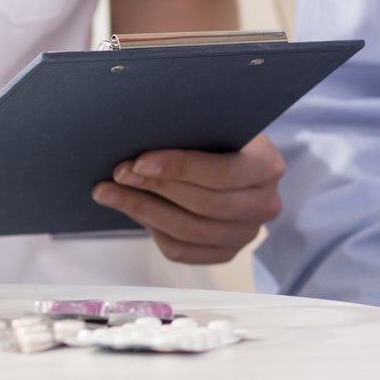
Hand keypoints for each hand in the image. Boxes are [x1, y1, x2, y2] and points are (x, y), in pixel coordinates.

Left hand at [91, 133, 284, 264]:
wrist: (240, 162)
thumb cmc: (224, 138)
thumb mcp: (220, 126)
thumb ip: (195, 131)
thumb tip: (143, 136)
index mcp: (268, 167)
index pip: (223, 173)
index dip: (179, 168)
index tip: (140, 161)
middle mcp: (265, 205)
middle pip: (204, 205)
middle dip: (155, 188)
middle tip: (120, 173)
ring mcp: (246, 234)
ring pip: (189, 232)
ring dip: (144, 211)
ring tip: (111, 192)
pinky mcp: (226, 253)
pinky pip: (183, 251)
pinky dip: (153, 231)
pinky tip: (132, 210)